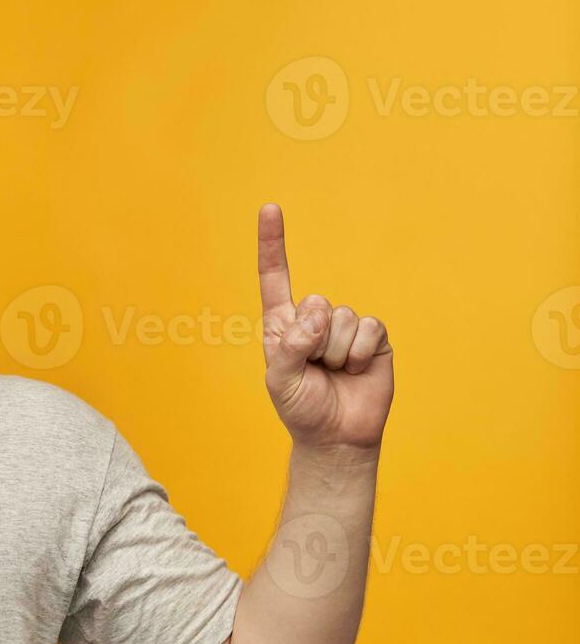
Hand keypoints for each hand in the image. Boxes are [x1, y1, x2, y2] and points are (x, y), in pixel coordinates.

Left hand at [257, 203, 393, 452]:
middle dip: (314, 341)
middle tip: (315, 369)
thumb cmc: (302, 407)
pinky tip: (356, 371)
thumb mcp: (280, 380)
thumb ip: (290, 346)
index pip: (275, 277)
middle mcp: (314, 319)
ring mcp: (345, 327)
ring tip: (334, 374)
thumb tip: (316, 315)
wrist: (337, 436)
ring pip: (342, 319)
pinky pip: (369, 330)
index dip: (272, 243)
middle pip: (315, 303)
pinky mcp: (374, 338)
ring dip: (336, 354)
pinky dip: (359, 355)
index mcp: (283, 324)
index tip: (270, 207)